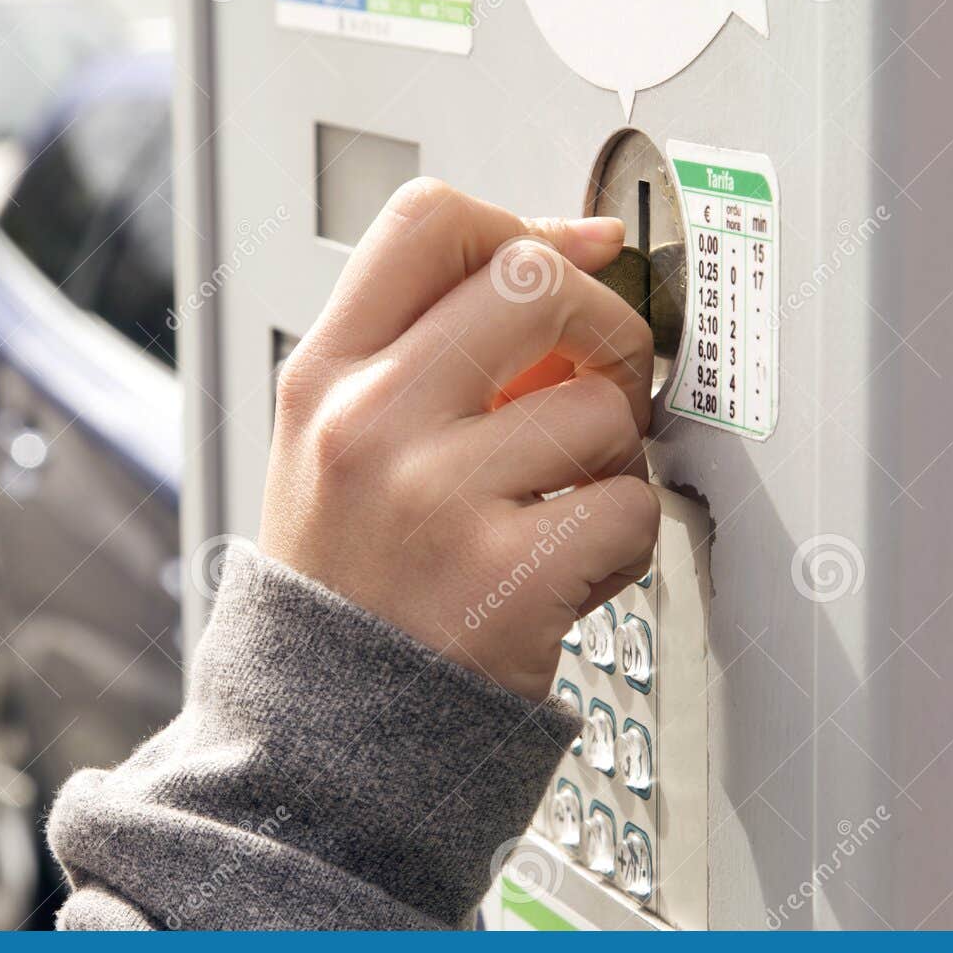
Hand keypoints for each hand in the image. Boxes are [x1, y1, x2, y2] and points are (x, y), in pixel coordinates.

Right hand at [260, 179, 658, 701]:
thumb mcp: (338, 440)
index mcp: (324, 376)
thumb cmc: (349, 578)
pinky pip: (628, 506)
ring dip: (613, 453)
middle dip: (601, 323)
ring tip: (563, 502)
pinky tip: (571, 566)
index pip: (428, 220)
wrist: (327, 731)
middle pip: (534, 278)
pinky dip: (623, 539)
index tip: (569, 260)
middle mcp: (369, 422)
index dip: (522, 223)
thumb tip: (577, 248)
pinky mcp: (504, 577)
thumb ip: (432, 343)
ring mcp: (434, 498)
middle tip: (598, 379)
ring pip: (600, 405)